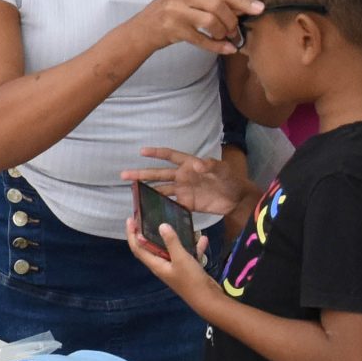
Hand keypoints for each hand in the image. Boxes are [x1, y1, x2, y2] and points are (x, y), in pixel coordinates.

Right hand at [123, 146, 246, 219]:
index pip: (170, 156)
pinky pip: (171, 204)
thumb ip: (209, 166)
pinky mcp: (187, 203)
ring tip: (132, 191)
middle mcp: (182, 176)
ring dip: (147, 190)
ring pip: (161, 189)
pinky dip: (161, 206)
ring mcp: (183, 190)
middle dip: (142, 174)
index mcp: (189, 164)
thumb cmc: (230, 179)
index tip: (141, 152)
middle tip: (124, 174)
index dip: (156, 154)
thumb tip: (196, 164)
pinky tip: (150, 209)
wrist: (237, 198)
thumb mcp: (221, 170)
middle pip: (159, 174)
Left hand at [125, 218, 214, 302]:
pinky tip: (202, 238)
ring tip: (174, 224)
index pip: (137, 248)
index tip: (130, 219)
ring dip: (172, 238)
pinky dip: (193, 246)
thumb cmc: (191, 280)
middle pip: (151, 247)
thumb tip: (161, 225)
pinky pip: (187, 254)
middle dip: (148, 233)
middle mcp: (162, 266)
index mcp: (156, 265)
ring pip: (170, 249)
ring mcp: (175, 267)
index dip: (131, 234)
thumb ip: (171, 242)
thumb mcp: (181, 258)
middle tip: (148, 218)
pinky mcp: (187, 269)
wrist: (208, 299)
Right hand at [127, 0, 261, 59]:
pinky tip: (226, 49)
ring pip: (211, 21)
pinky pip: (202, 38)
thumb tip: (245, 6)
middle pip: (218, 5)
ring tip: (227, 38)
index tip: (259, 8)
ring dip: (224, 33)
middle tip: (237, 31)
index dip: (242, 1)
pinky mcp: (172, 28)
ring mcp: (174, 10)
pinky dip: (217, 46)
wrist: (141, 30)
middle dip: (233, 20)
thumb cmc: (170, 13)